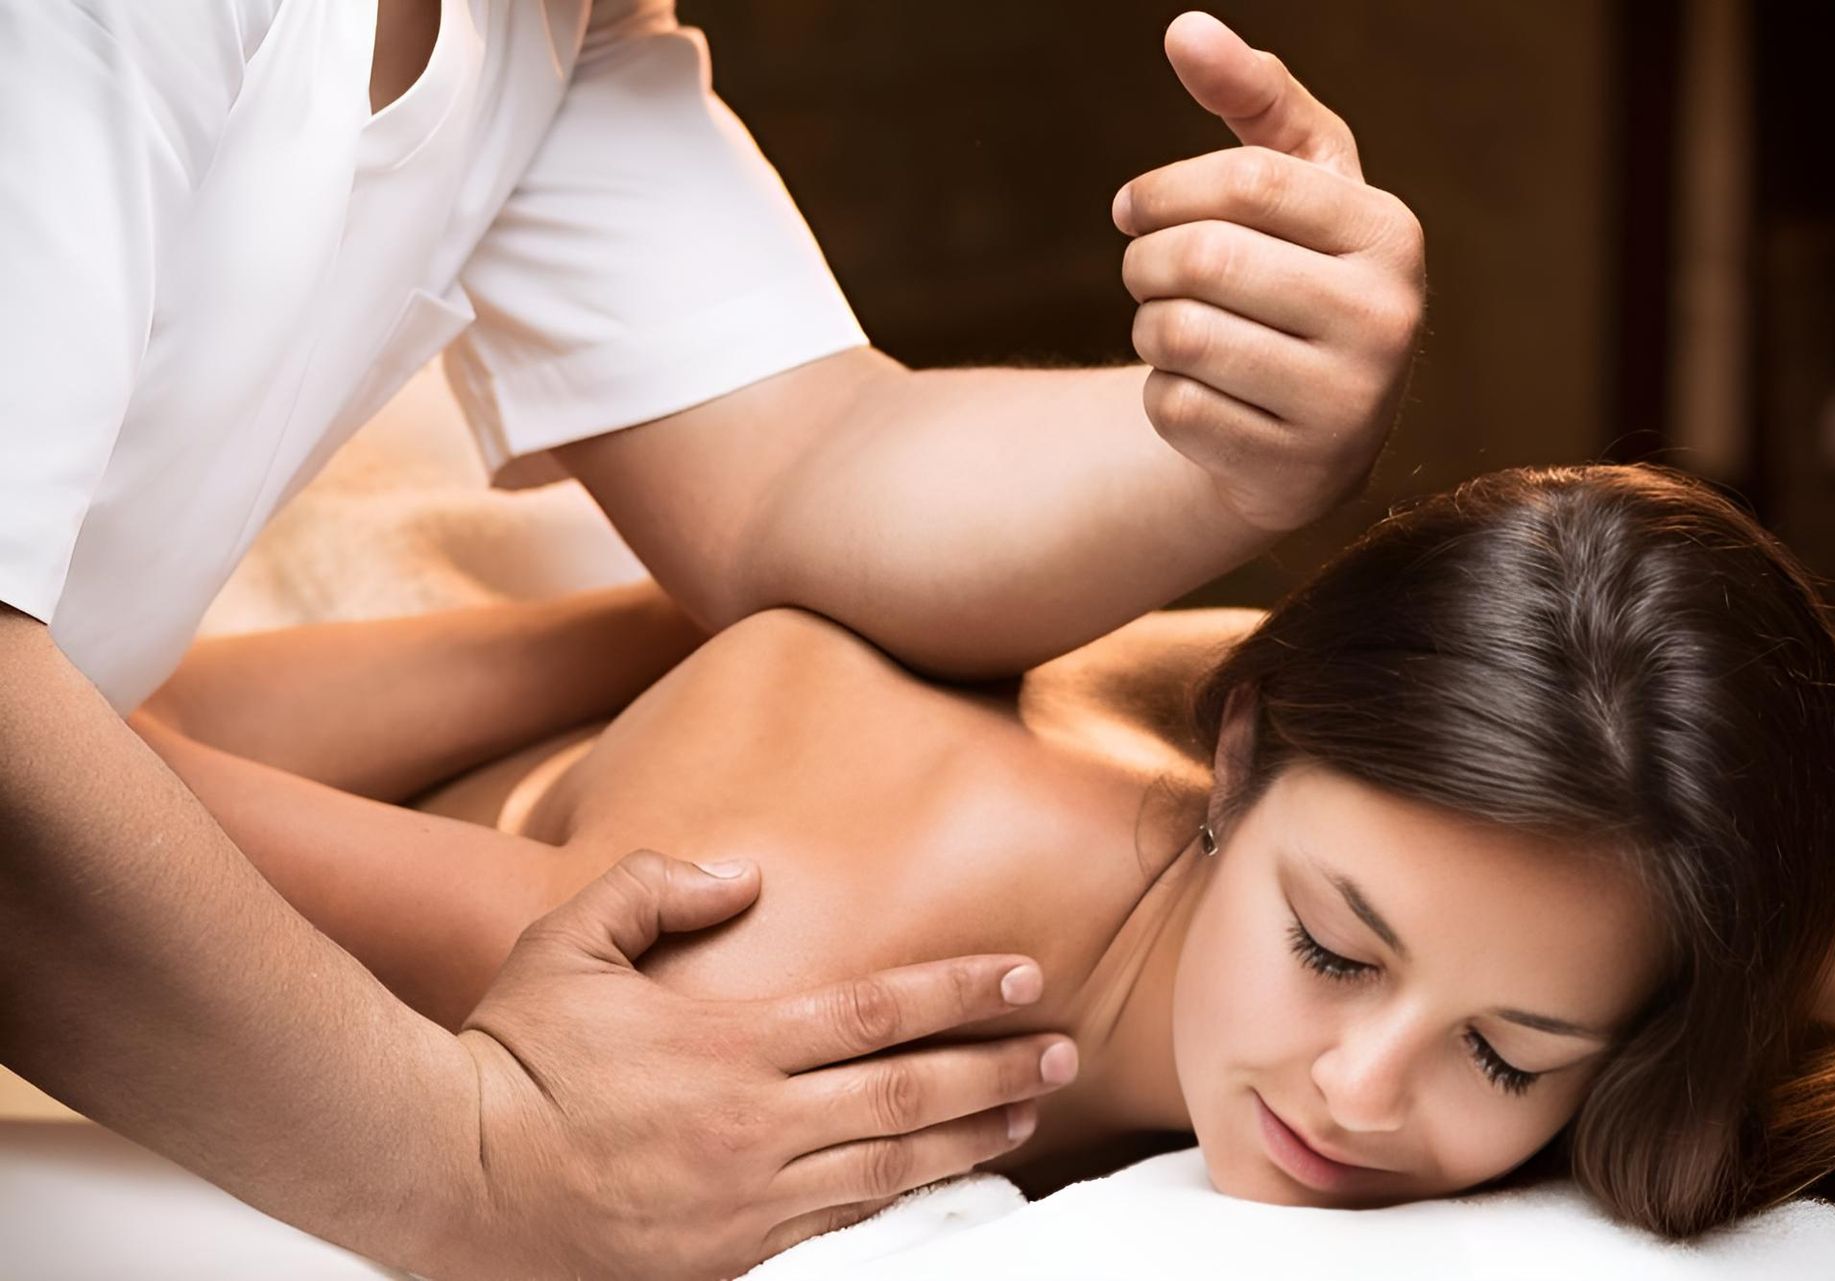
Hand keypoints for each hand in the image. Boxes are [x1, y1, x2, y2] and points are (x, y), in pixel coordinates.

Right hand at [440, 851, 1075, 1279]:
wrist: (449, 1173)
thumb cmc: (511, 1049)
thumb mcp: (571, 938)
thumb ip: (660, 887)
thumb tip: (746, 874)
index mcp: (729, 1042)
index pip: (877, 1009)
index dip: (960, 989)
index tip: (1025, 976)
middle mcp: (754, 1124)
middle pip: (907, 1094)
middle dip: (997, 1069)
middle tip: (1065, 1053)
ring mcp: (744, 1202)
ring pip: (889, 1170)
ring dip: (970, 1140)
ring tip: (1028, 1117)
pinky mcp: (726, 1262)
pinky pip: (837, 1236)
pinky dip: (901, 1212)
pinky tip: (942, 1193)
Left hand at [1115, 11, 1425, 532]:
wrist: (1314, 431)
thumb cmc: (1298, 279)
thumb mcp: (1298, 186)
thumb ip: (1253, 99)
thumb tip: (1185, 29)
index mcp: (1389, 234)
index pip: (1248, 181)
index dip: (1164, 189)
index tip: (1129, 209)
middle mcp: (1387, 319)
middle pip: (1204, 260)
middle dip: (1145, 263)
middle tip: (1144, 275)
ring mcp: (1347, 404)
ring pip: (1180, 337)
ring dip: (1148, 330)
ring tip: (1171, 332)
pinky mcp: (1295, 470)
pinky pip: (1175, 409)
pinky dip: (1162, 397)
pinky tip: (1200, 395)